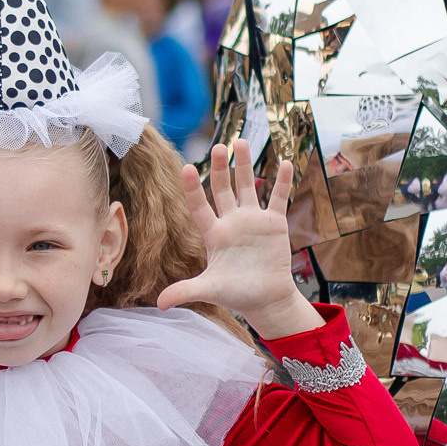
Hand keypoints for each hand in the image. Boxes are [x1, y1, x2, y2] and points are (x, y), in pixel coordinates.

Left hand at [158, 139, 318, 340]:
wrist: (266, 300)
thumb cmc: (236, 295)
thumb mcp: (210, 290)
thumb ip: (186, 291)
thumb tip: (160, 304)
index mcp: (214, 234)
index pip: (199, 206)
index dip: (192, 188)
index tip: (186, 168)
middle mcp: (231, 222)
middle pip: (222, 189)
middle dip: (220, 168)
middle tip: (219, 146)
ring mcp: (253, 220)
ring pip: (248, 186)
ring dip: (245, 165)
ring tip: (241, 141)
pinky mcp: (274, 224)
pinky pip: (278, 198)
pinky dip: (283, 182)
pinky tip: (286, 162)